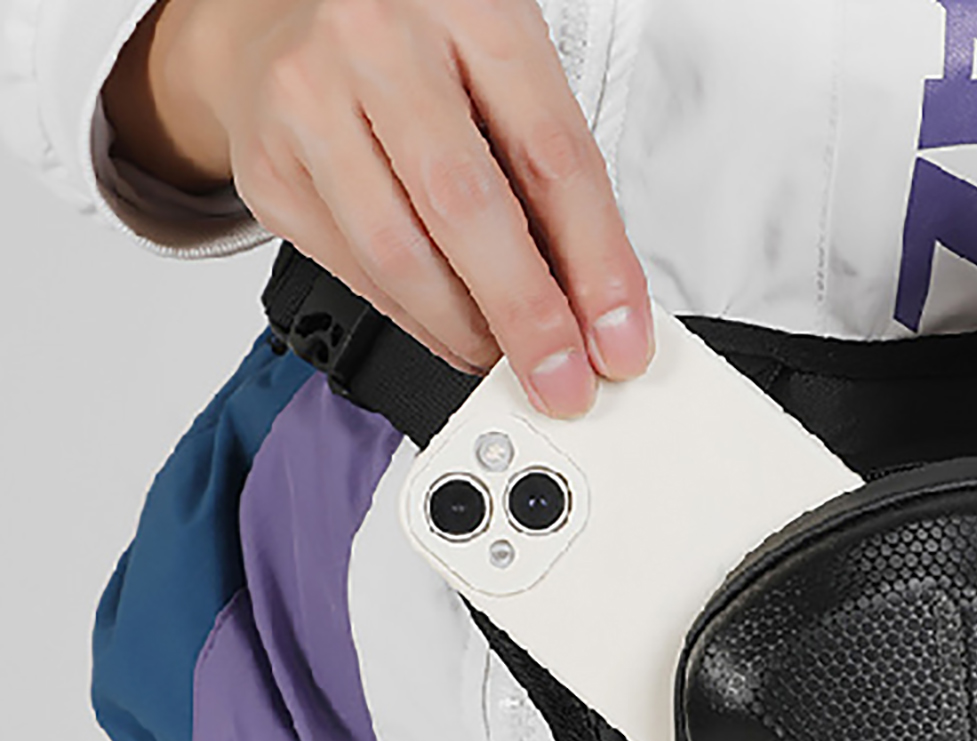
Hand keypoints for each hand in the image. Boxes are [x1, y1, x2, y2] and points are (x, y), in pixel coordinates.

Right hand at [103, 0, 652, 416]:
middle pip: (468, 209)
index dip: (597, 265)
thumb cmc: (420, 47)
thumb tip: (599, 304)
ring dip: (469, 333)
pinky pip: (357, 274)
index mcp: (470, 9)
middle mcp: (379, 43)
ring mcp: (310, 104)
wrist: (283, 19)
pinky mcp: (270, 170)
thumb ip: (553, 174)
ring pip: (400, 256)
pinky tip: (454, 333)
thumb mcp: (506, 71)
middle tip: (564, 382)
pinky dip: (418, 322)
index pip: (552, 156)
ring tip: (509, 363)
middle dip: (528, 318)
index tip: (621, 339)